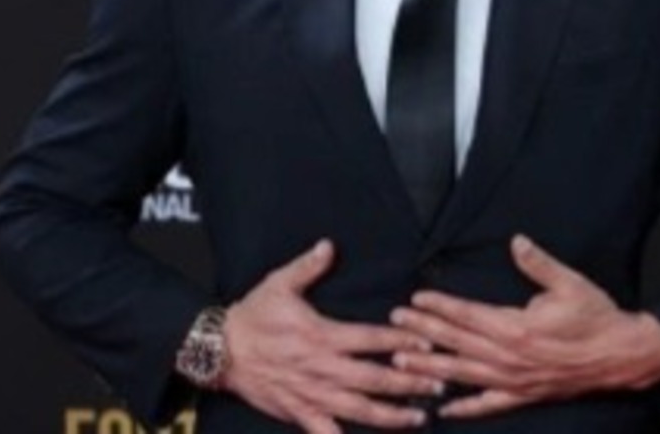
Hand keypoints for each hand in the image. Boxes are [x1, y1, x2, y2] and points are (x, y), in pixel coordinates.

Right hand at [220, 239, 444, 433]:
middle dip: (410, 382)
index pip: (371, 338)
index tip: (428, 342)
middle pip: (375, 378)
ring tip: (421, 417)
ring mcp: (312, 394)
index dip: (402, 340)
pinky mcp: (299, 413)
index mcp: (322, 335)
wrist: (219, 350)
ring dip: (392, 415)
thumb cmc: (252, 316)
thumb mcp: (278, 284)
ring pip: (360, 409)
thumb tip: (330, 245)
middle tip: (440, 384)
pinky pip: (326, 433)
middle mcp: (322, 368)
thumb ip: (308, 266)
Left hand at [388, 235, 659, 418]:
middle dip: (423, 333)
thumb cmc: (596, 318)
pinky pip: (489, 405)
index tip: (415, 300)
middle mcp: (510, 356)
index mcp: (517, 327)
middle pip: (457, 343)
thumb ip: (539, 263)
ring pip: (464, 373)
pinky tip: (444, 409)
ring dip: (431, 366)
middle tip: (394, 325)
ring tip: (402, 361)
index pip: (468, 315)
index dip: (439, 307)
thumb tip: (516, 242)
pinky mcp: (524, 395)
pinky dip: (465, 408)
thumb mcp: (570, 283)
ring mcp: (515, 380)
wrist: (621, 356)